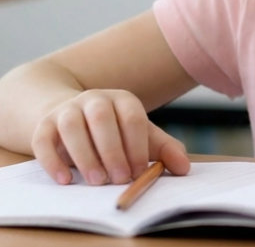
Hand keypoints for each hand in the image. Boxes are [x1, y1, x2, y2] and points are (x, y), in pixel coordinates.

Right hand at [31, 89, 189, 184]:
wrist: (70, 116)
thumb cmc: (112, 131)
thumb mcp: (139, 136)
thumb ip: (163, 149)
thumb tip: (185, 167)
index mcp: (122, 100)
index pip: (132, 117)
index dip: (137, 145)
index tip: (139, 172)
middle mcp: (95, 99)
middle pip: (102, 118)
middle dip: (112, 150)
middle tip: (119, 179)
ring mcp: (67, 109)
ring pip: (73, 126)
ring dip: (85, 155)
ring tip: (96, 181)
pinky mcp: (44, 125)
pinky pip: (43, 140)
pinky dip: (53, 160)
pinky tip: (66, 181)